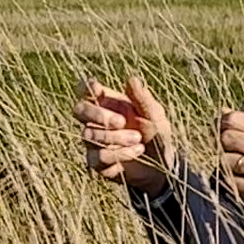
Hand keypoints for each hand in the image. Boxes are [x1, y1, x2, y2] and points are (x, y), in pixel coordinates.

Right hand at [74, 75, 176, 196]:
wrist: (164, 164)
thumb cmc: (157, 134)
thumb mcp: (155, 115)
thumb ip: (143, 99)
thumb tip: (131, 79)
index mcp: (109, 104)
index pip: (86, 90)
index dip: (86, 87)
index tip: (99, 90)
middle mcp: (96, 121)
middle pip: (79, 110)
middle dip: (99, 115)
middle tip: (122, 121)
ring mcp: (94, 142)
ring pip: (89, 135)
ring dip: (116, 137)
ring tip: (138, 139)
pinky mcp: (97, 162)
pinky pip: (98, 156)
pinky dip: (120, 153)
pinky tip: (137, 151)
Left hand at [216, 110, 243, 218]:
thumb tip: (223, 113)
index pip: (233, 119)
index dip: (220, 124)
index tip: (219, 130)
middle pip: (226, 139)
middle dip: (221, 144)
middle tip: (226, 150)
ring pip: (225, 162)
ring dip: (226, 165)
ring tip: (238, 167)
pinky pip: (232, 183)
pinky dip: (233, 182)